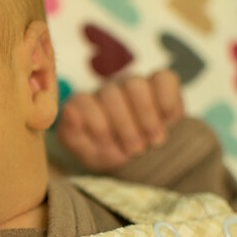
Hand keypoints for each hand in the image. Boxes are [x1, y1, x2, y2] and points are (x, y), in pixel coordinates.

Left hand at [56, 70, 183, 172]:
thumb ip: (72, 134)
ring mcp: (133, 84)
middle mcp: (107, 89)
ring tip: (153, 140)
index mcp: (83, 103)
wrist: (142, 158)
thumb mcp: (87, 153)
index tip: (108, 145)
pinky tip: (168, 120)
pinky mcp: (160, 83)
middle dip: (124, 126)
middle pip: (111, 93)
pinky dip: (167, 99)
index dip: (97, 124)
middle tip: (135, 150)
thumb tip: (69, 110)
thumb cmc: (109, 153)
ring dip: (146, 116)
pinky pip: (164, 79)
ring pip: (136, 84)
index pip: (83, 101)